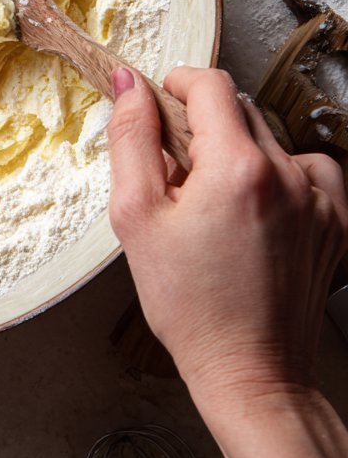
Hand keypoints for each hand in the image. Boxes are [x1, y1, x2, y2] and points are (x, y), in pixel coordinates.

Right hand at [106, 66, 347, 421]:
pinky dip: (284, 178)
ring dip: (241, 154)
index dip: (178, 85)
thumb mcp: (136, 218)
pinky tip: (260, 211)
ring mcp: (320, 200)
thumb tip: (130, 85)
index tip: (162, 104)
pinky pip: (311, 172)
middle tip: (178, 172)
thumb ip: (131, 140)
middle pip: (241, 111)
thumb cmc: (188, 305)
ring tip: (218, 204)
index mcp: (236, 167)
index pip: (211, 86)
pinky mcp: (338, 223)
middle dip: (205, 126)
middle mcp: (288, 174)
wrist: (249, 371)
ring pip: (273, 141)